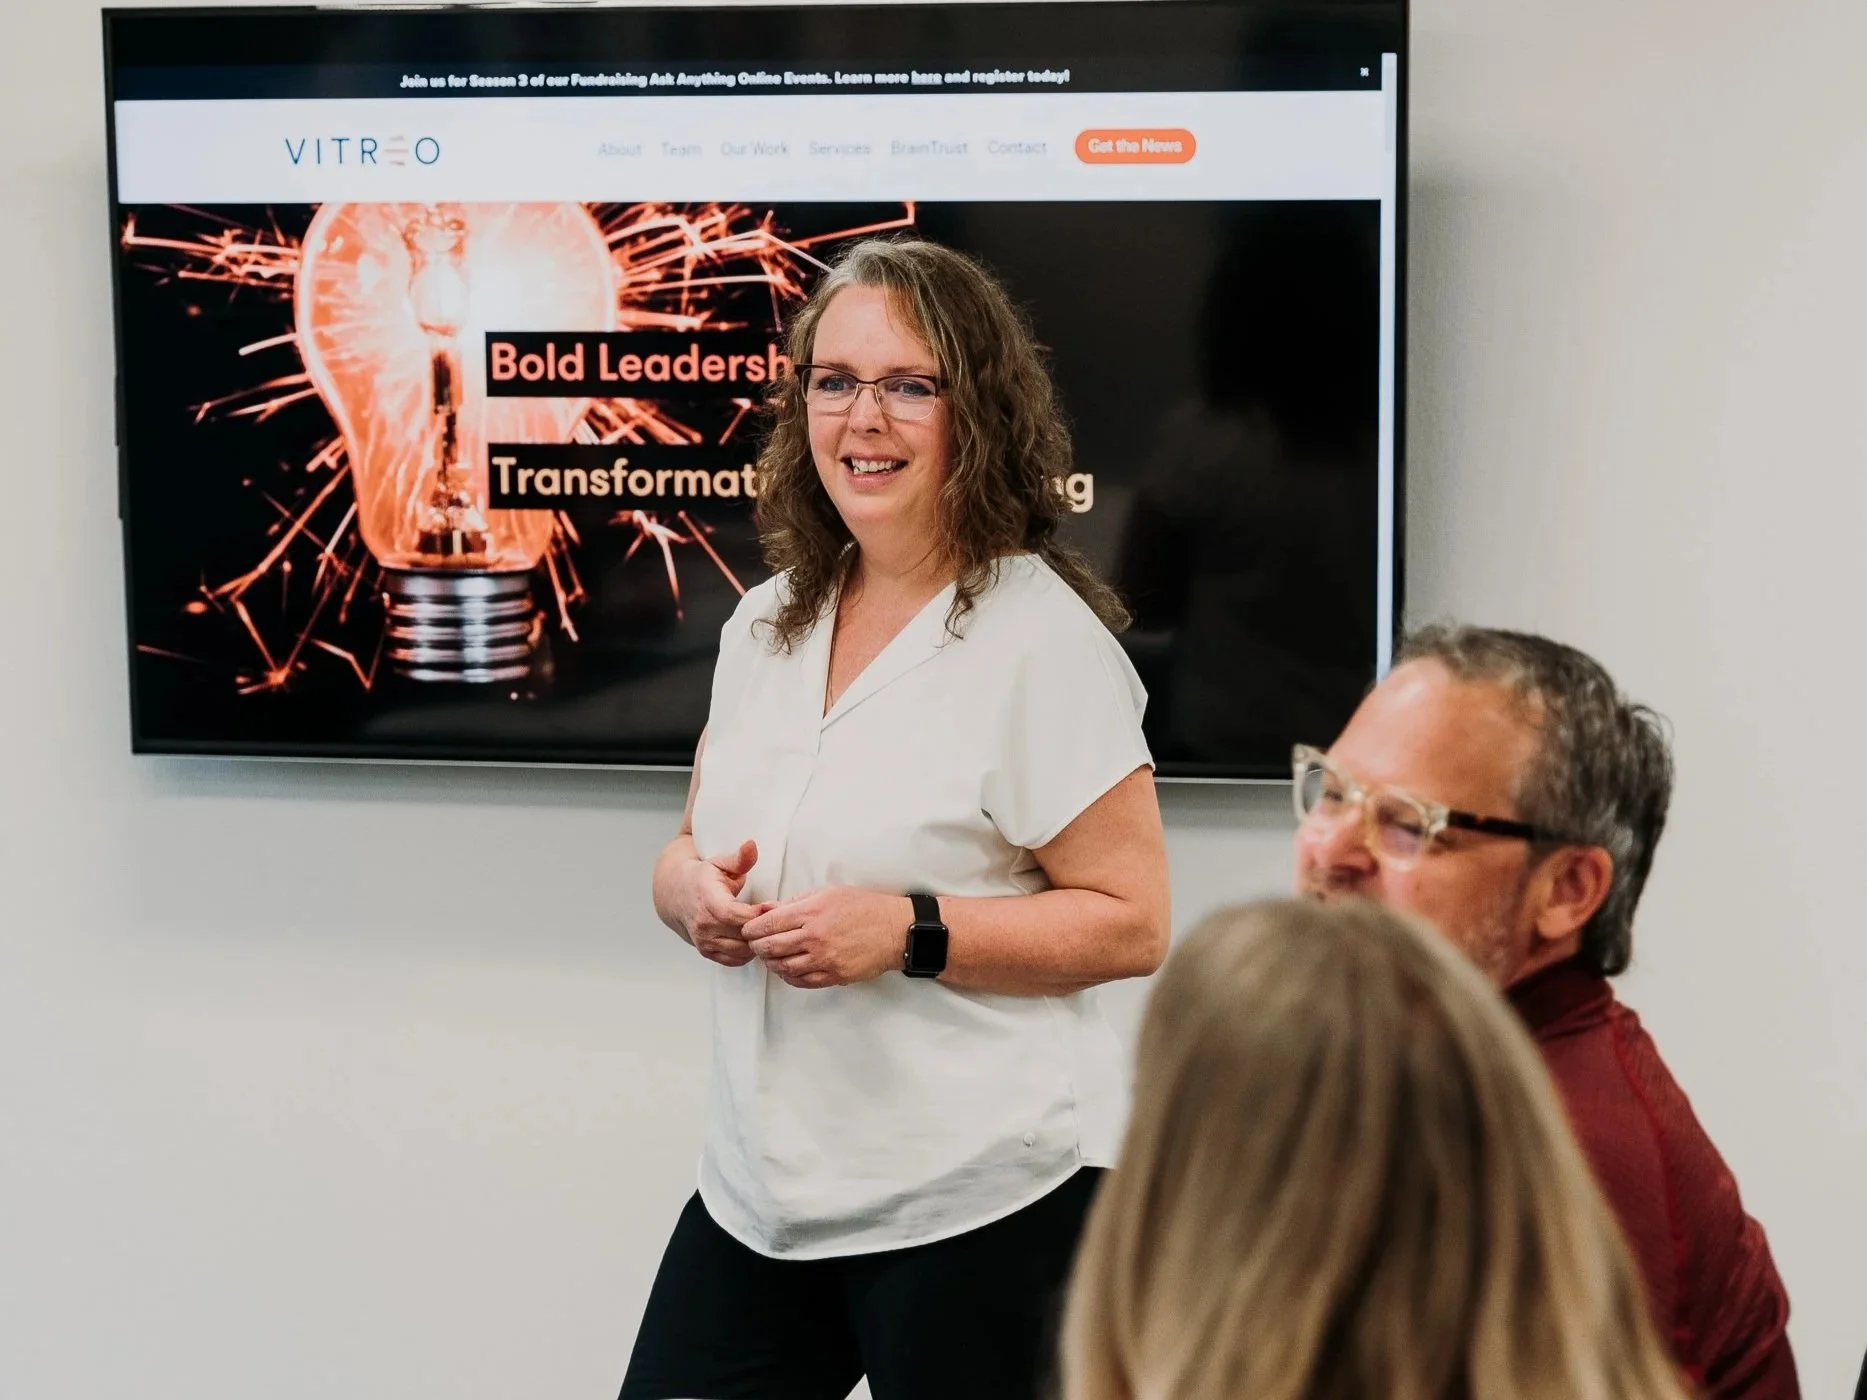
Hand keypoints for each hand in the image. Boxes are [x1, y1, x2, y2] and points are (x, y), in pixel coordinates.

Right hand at [682, 840, 770, 968]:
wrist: (677, 895)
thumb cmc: (703, 876)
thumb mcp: (720, 862)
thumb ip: (739, 858)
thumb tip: (751, 845)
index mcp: (707, 900)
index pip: (734, 915)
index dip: (756, 914)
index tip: (773, 905)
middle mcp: (703, 924)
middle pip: (741, 935)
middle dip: (762, 928)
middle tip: (779, 918)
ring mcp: (704, 941)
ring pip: (740, 951)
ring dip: (757, 941)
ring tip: (768, 928)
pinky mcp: (707, 952)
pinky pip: (734, 960)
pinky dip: (748, 953)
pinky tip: (755, 938)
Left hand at [742, 887, 910, 989]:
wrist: (895, 930)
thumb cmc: (864, 907)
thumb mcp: (829, 893)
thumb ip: (797, 902)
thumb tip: (769, 910)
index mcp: (811, 912)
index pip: (768, 924)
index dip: (752, 929)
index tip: (749, 930)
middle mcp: (814, 937)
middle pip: (770, 948)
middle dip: (756, 947)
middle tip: (755, 944)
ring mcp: (823, 959)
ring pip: (782, 967)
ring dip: (771, 963)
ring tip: (771, 956)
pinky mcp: (833, 976)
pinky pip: (801, 981)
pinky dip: (788, 976)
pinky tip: (788, 968)